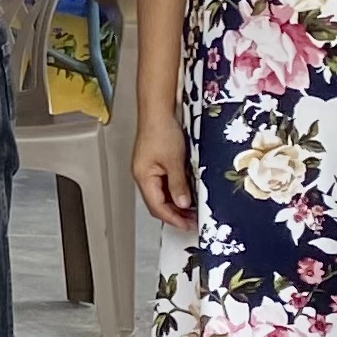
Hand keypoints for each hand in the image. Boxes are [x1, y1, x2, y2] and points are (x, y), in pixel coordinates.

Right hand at [130, 111, 194, 232]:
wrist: (158, 111)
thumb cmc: (161, 131)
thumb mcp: (174, 161)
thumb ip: (178, 184)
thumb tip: (183, 204)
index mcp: (143, 177)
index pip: (157, 206)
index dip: (173, 218)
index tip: (188, 225)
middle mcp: (144, 176)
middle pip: (158, 203)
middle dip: (175, 214)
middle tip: (193, 221)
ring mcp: (149, 170)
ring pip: (162, 194)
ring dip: (177, 204)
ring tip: (193, 210)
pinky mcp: (156, 164)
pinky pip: (165, 184)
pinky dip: (176, 192)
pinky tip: (188, 193)